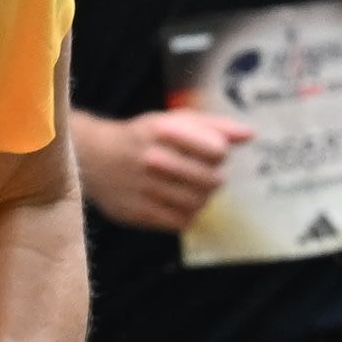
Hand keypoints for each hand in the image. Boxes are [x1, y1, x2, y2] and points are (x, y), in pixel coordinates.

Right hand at [71, 103, 247, 234]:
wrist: (92, 158)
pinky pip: (179, 221)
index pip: (215, 150)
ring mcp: (143, 188)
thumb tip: (249, 135)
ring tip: (191, 189)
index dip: (220, 154)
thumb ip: (212, 125)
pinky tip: (177, 203)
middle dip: (213, 179)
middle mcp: (151, 158)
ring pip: (197, 203)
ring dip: (201, 198)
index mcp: (163, 129)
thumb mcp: (172, 120)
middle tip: (204, 175)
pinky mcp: (137, 212)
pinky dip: (185, 214)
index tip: (212, 153)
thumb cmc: (142, 137)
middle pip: (210, 181)